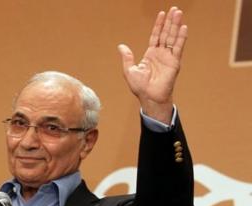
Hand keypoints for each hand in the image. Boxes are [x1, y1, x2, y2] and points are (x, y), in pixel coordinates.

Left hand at [118, 7, 187, 123]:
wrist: (149, 97)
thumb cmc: (140, 87)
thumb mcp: (129, 70)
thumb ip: (127, 57)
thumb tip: (121, 46)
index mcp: (151, 55)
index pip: (155, 36)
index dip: (158, 25)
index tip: (162, 14)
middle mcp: (161, 54)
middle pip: (166, 34)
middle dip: (170, 21)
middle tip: (175, 9)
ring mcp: (168, 57)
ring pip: (172, 38)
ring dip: (176, 25)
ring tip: (179, 13)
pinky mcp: (174, 62)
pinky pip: (178, 47)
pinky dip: (181, 37)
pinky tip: (183, 27)